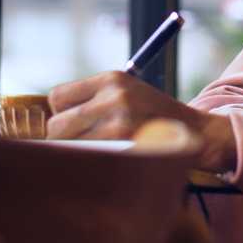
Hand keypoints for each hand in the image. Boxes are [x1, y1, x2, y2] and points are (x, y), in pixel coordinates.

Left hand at [46, 71, 236, 172]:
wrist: (195, 132)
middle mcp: (115, 96)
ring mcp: (121, 124)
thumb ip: (93, 99)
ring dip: (75, 152)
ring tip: (93, 152)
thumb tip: (48, 118)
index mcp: (111, 79)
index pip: (57, 96)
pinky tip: (104, 161)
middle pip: (57, 124)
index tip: (73, 122)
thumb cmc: (152, 114)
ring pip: (69, 146)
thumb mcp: (126, 92)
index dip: (61, 113)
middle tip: (80, 143)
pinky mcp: (127, 147)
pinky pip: (88, 160)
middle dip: (63, 137)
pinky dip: (90, 163)